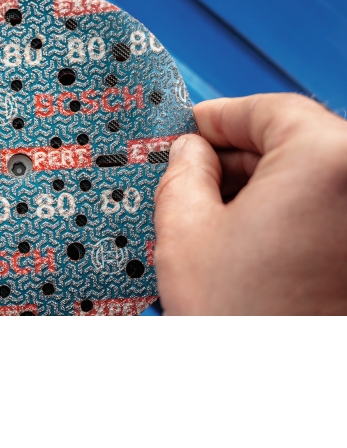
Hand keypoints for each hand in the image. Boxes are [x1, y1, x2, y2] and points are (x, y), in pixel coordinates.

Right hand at [154, 93, 346, 314]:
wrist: (287, 400)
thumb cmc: (244, 327)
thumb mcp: (185, 233)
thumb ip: (180, 172)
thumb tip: (189, 150)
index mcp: (330, 162)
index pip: (267, 109)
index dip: (218, 115)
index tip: (192, 126)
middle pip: (291, 142)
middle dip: (234, 156)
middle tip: (190, 171)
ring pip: (308, 177)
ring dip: (257, 186)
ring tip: (211, 211)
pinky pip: (323, 209)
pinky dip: (283, 213)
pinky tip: (245, 235)